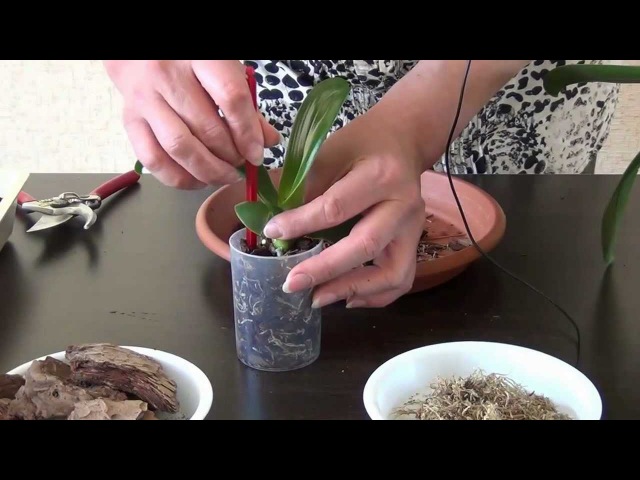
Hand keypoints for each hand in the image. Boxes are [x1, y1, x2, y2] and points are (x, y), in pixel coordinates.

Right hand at [104, 60, 280, 188]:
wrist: (138, 54)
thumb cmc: (189, 62)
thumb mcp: (223, 71)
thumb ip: (246, 105)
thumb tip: (269, 142)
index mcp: (199, 56)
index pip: (230, 98)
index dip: (247, 132)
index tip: (256, 154)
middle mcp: (167, 75)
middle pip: (206, 128)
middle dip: (230, 156)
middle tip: (241, 164)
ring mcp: (144, 99)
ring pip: (179, 148)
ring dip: (208, 171)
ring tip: (225, 176)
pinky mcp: (130, 121)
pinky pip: (154, 160)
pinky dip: (180, 178)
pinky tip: (198, 180)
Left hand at [263, 108, 426, 307]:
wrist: (403, 139)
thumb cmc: (362, 144)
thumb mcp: (331, 152)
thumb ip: (304, 187)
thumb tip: (271, 223)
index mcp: (381, 175)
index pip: (337, 207)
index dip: (302, 224)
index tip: (272, 233)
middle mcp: (403, 205)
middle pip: (366, 246)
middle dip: (325, 270)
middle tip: (292, 284)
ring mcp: (413, 228)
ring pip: (393, 274)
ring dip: (353, 290)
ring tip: (318, 298)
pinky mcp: (414, 243)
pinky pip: (401, 280)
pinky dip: (374, 296)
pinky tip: (346, 297)